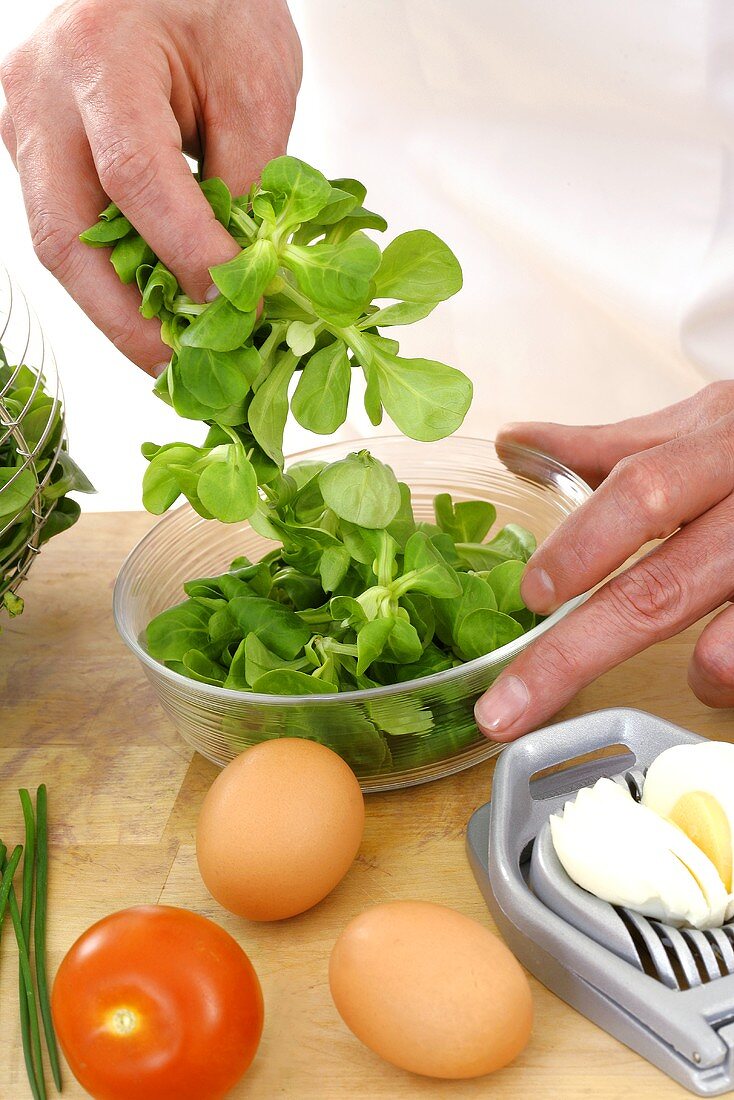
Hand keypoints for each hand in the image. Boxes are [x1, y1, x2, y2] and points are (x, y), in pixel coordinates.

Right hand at [0, 0, 300, 373]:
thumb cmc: (216, 4)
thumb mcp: (257, 82)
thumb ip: (248, 181)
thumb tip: (243, 282)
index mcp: (101, 57)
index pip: (136, 178)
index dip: (186, 256)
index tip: (239, 311)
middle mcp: (42, 94)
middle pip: (67, 236)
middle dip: (129, 321)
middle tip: (185, 375)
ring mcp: (27, 125)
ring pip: (60, 246)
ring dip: (118, 313)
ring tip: (176, 360)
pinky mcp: (38, 151)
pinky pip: (69, 232)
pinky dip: (114, 282)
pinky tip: (156, 315)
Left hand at [474, 382, 733, 739]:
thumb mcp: (699, 426)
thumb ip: (607, 446)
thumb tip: (513, 441)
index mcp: (718, 445)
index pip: (641, 494)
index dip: (584, 547)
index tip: (532, 595)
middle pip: (663, 586)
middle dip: (578, 652)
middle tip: (510, 707)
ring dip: (708, 671)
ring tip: (698, 683)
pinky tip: (729, 679)